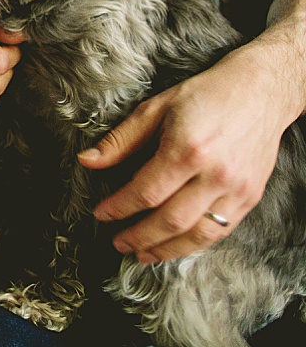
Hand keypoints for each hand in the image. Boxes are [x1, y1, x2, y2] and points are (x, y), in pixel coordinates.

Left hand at [81, 44, 292, 262]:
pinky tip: (175, 245)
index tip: (100, 214)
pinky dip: (195, 243)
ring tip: (142, 254)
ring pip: (198, 233)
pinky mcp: (250, 197)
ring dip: (167, 250)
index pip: (146, 192)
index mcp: (187, 149)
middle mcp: (215, 174)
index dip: (119, 207)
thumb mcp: (155, 108)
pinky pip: (220, 230)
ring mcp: (237, 189)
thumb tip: (87, 162)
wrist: (259, 92)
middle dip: (139, 237)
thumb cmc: (204, 96)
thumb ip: (121, 140)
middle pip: (171, 220)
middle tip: (117, 243)